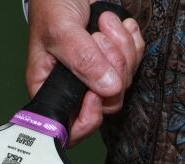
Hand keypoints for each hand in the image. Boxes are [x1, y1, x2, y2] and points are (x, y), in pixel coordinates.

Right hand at [26, 0, 143, 145]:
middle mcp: (73, 88)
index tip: (96, 94)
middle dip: (111, 68)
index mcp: (49, 89)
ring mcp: (96, 76)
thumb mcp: (60, 30)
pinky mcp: (114, 62)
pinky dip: (131, 41)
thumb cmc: (52, 5)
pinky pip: (135, 63)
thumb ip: (81, 60)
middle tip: (99, 38)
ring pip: (124, 82)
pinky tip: (118, 24)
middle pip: (107, 103)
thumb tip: (106, 88)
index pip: (70, 129)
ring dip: (122, 48)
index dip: (88, 118)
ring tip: (105, 22)